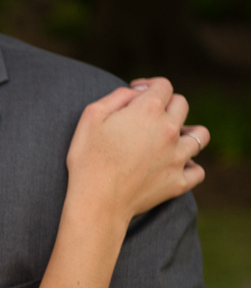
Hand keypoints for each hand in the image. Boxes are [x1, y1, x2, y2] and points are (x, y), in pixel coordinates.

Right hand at [65, 77, 208, 226]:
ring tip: (172, 139)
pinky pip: (198, 170)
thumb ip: (116, 97)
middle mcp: (169, 130)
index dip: (149, 85)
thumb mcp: (91, 117)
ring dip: (187, 132)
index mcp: (148, 111)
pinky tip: (176, 165)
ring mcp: (178, 157)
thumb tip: (135, 94)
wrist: (96, 201)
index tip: (137, 94)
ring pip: (200, 135)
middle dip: (167, 104)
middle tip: (148, 117)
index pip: (163, 85)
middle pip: (182, 105)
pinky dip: (190, 166)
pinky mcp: (179, 181)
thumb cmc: (88, 158)